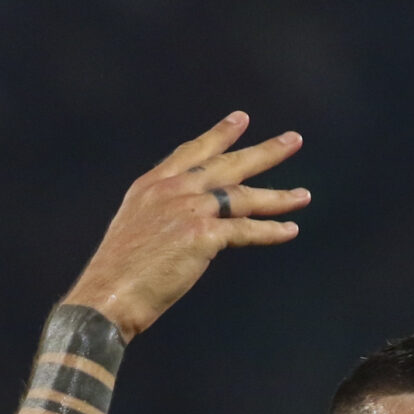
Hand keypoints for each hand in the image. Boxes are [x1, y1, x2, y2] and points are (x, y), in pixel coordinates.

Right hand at [63, 111, 310, 341]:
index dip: (219, 135)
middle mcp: (172, 189)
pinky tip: (290, 229)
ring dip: (279, 196)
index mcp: (152, 185)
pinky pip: (246, 230)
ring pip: (243, 196)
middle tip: (294, 140)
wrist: (109, 293)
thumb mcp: (139, 228)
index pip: (192, 151)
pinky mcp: (202, 235)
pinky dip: (270, 231)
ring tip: (304, 195)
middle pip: (227, 164)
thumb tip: (191, 224)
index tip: (242, 120)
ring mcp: (188, 209)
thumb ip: (166, 216)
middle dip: (265, 152)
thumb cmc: (121, 272)